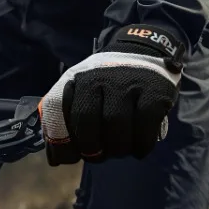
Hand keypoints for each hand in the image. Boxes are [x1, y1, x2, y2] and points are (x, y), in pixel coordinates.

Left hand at [39, 24, 183, 165]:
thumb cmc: (108, 82)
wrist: (144, 50)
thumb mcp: (82, 90)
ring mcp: (126, 83)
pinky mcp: (154, 91)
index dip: (58, 139)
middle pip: (86, 120)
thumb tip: (54, 158)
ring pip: (116, 125)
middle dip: (90, 147)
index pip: (56, 108)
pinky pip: (145, 126)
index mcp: (75, 79)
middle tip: (98, 155)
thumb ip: (66, 118)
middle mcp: (97, 78)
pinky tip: (139, 148)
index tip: (66, 158)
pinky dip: (141, 145)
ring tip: (119, 150)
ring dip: (117, 148)